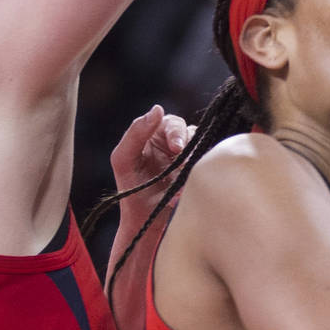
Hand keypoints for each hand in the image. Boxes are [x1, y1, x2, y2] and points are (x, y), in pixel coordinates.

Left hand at [109, 104, 194, 222]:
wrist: (144, 221)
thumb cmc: (130, 189)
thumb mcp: (123, 158)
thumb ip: (135, 132)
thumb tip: (158, 108)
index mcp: (156, 135)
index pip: (171, 123)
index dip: (176, 132)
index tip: (176, 148)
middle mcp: (175, 144)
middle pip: (190, 132)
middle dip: (188, 145)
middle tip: (183, 160)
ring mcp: (189, 160)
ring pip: (201, 149)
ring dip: (193, 163)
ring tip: (180, 181)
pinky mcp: (198, 175)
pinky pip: (206, 167)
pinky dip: (199, 176)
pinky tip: (184, 190)